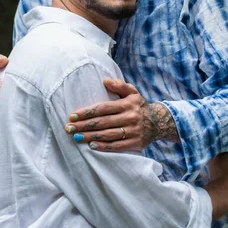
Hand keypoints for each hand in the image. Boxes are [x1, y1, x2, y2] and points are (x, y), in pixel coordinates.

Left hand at [64, 78, 178, 150]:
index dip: (86, 112)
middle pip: (102, 122)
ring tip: (76, 137)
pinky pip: (117, 146)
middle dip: (83, 125)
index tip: (72, 115)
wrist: (158, 122)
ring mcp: (132, 131)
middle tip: (69, 128)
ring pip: (107, 135)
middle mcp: (129, 117)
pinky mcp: (135, 143)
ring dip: (90, 136)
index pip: (102, 108)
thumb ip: (119, 85)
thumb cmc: (138, 106)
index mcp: (126, 104)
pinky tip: (92, 145)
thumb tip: (104, 80)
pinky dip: (103, 146)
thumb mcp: (132, 91)